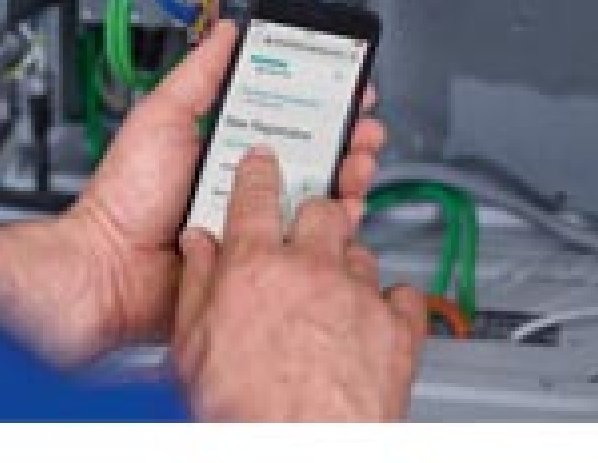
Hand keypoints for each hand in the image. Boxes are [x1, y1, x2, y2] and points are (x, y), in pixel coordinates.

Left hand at [64, 19, 386, 356]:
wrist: (111, 268)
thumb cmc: (125, 195)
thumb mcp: (163, 115)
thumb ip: (200, 74)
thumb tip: (226, 31)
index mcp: (226, 146)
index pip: (286, 117)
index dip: (320, 102)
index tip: (346, 87)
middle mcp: (247, 183)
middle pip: (313, 155)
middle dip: (347, 136)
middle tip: (364, 125)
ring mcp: (257, 223)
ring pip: (319, 197)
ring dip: (348, 175)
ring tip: (358, 160)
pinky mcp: (263, 261)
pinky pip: (309, 244)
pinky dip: (334, 226)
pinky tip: (344, 207)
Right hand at [171, 146, 425, 421]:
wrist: (301, 452)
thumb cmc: (245, 413)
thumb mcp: (192, 347)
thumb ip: (196, 285)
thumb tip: (197, 247)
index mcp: (255, 266)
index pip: (256, 194)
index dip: (259, 172)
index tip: (262, 163)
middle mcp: (310, 269)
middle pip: (320, 209)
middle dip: (312, 214)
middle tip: (302, 235)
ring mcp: (357, 297)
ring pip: (360, 251)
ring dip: (347, 265)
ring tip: (333, 293)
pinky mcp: (397, 331)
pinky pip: (405, 295)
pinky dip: (394, 302)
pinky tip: (379, 316)